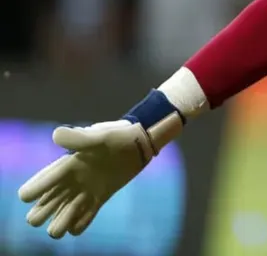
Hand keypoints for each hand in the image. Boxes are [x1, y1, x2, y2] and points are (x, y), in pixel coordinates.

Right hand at [17, 91, 183, 237]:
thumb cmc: (119, 136)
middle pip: (44, 205)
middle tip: (47, 215)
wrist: (140, 142)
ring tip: (62, 226)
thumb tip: (55, 135)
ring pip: (61, 215)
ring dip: (59, 223)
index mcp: (67, 166)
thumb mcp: (100, 136)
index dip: (33, 190)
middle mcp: (71, 181)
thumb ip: (79, 138)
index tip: (30, 196)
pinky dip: (79, 225)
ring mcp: (85, 190)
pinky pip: (84, 218)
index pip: (40, 182)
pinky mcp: (99, 197)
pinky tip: (80, 224)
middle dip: (40, 213)